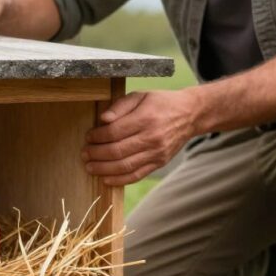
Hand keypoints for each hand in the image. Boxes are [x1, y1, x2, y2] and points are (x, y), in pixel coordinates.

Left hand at [82, 90, 200, 184]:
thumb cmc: (161, 103)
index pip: (114, 132)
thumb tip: (102, 119)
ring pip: (125, 166)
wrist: (190, 114)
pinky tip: (106, 179)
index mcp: (145, 118)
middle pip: (117, 151)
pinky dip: (120, 180)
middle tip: (84, 154)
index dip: (97, 137)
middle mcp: (152, 138)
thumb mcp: (140, 95)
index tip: (88, 137)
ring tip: (90, 167)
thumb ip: (120, 106)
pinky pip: (137, 175)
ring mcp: (156, 153)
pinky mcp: (159, 163)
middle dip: (96, 154)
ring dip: (103, 169)